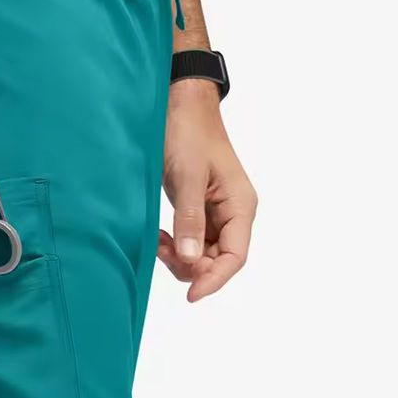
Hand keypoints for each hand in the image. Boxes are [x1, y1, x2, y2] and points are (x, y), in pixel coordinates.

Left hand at [159, 77, 256, 301]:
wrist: (180, 102)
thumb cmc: (188, 131)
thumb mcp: (186, 175)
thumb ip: (189, 218)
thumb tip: (191, 260)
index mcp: (241, 205)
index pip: (235, 257)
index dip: (215, 279)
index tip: (191, 295)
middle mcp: (233, 211)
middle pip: (218, 259)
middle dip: (191, 266)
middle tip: (161, 251)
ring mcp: (216, 210)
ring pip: (203, 252)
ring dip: (181, 255)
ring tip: (156, 240)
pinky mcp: (199, 206)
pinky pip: (192, 237)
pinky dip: (175, 243)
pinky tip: (158, 235)